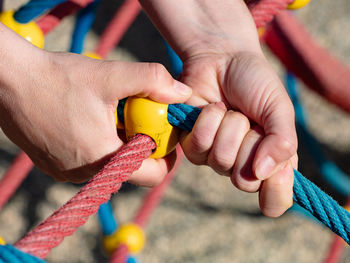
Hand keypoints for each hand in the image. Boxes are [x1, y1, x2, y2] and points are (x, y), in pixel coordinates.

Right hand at [0, 47, 190, 183]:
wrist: (8, 80)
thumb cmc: (58, 78)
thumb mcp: (111, 75)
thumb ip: (152, 81)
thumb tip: (183, 93)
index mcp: (104, 160)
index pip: (152, 176)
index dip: (166, 156)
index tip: (164, 133)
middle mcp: (85, 174)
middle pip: (132, 169)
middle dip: (141, 146)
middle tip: (137, 118)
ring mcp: (67, 173)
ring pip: (110, 164)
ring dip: (118, 143)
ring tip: (110, 115)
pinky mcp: (54, 165)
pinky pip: (89, 161)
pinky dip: (98, 144)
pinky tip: (89, 119)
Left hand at [180, 51, 297, 216]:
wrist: (222, 57)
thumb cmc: (254, 83)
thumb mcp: (279, 108)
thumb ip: (282, 141)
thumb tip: (262, 173)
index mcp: (269, 159)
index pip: (274, 198)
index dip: (276, 192)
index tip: (279, 176)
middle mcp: (242, 163)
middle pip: (244, 181)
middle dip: (250, 144)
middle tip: (250, 120)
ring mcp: (215, 156)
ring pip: (221, 161)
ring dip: (229, 127)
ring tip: (230, 109)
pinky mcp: (192, 144)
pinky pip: (198, 146)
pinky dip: (208, 121)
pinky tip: (212, 108)